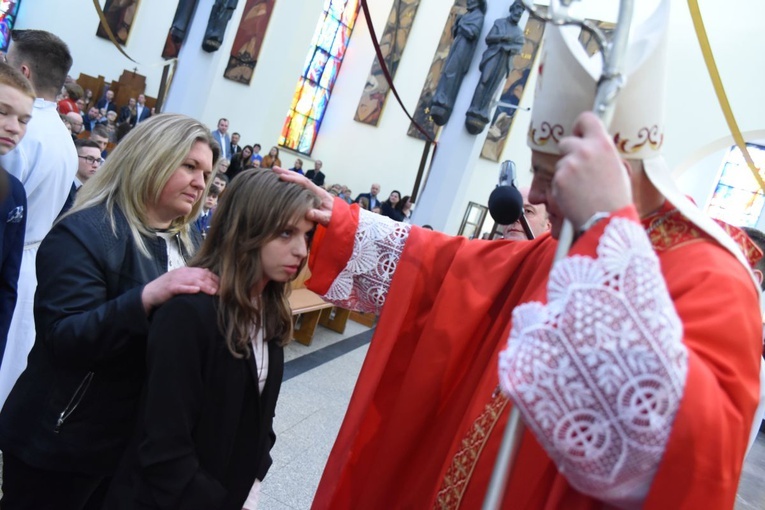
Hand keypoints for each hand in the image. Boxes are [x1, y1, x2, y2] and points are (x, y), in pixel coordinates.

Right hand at [141, 267, 218, 313]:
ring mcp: (176, 279)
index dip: (215, 279)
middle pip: (201, 276)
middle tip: (222, 291)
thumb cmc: (168, 288)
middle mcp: (182, 273)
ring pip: (193, 281)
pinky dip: (188, 288)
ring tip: (213, 292)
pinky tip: (196, 290)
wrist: (150, 293)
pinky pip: (180, 287)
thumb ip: (193, 277)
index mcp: (187, 271)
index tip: (224, 286)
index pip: (204, 273)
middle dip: (213, 283)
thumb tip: (208, 274)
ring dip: (204, 286)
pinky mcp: (169, 288)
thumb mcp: (181, 280)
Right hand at [272, 167, 333, 225]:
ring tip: (275, 173)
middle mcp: (316, 189)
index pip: (304, 182)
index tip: (281, 177)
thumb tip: (308, 213)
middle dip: (287, 173)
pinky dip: (291, 183)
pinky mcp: (311, 196)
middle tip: (274, 169)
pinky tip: (283, 183)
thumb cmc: (335, 217)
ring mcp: (313, 192)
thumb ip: (320, 216)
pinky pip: (300, 187)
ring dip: (288, 176)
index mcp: (319, 192)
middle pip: (300, 178)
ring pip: (299, 181)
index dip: (293, 179)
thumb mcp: (328, 218)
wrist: (342, 217)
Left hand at [553, 111, 631, 229]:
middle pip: (566, 142)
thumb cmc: (616, 198)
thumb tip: (594, 146)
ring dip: (566, 173)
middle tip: (580, 170)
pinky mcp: (558, 180)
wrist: (606, 221)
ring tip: (581, 189)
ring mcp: (569, 165)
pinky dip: (561, 187)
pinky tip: (574, 196)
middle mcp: (584, 150)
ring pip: (560, 163)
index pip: (586, 118)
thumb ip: (603, 153)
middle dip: (570, 154)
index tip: (579, 133)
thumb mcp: (618, 168)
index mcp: (603, 144)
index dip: (580, 125)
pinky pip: (556, 179)